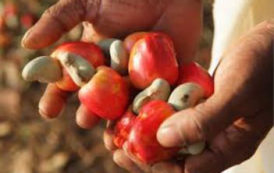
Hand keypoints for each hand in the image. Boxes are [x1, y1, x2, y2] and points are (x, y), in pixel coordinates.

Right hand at [21, 0, 201, 125]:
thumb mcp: (87, 3)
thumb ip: (59, 20)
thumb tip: (26, 43)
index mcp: (95, 56)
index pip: (73, 79)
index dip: (58, 95)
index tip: (48, 111)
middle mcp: (116, 69)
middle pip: (100, 96)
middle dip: (90, 110)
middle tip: (84, 121)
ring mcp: (141, 75)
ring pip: (126, 103)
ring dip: (117, 121)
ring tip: (110, 137)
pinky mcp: (166, 76)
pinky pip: (157, 98)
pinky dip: (150, 112)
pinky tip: (143, 128)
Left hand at [104, 20, 273, 172]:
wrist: (272, 45)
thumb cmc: (264, 67)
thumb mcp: (238, 93)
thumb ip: (205, 120)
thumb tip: (164, 139)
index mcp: (229, 146)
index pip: (189, 170)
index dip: (157, 166)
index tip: (130, 152)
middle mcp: (215, 139)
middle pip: (174, 157)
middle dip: (144, 154)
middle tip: (116, 147)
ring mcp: (206, 122)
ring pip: (170, 137)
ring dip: (143, 135)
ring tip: (117, 131)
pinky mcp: (199, 105)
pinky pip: (172, 115)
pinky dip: (153, 114)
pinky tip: (135, 108)